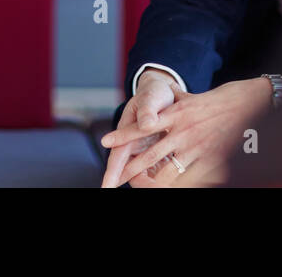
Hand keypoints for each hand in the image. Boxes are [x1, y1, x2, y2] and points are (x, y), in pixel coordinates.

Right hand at [100, 69, 179, 186]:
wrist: (163, 90)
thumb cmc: (153, 94)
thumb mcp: (150, 98)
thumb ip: (148, 111)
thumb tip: (145, 124)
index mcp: (127, 131)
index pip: (117, 156)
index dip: (112, 173)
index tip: (108, 187)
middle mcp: (133, 144)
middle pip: (128, 171)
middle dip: (133, 183)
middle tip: (139, 191)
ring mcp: (144, 150)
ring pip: (143, 173)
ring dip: (149, 183)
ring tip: (160, 188)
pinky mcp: (157, 152)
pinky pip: (157, 169)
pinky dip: (162, 177)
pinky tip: (173, 181)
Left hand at [100, 77, 273, 187]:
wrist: (248, 104)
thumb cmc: (219, 100)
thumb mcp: (190, 98)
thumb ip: (172, 105)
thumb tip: (156, 106)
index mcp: (176, 114)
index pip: (143, 126)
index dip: (123, 135)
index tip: (105, 142)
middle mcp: (183, 132)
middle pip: (150, 155)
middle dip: (131, 169)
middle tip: (117, 178)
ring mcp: (197, 148)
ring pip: (167, 172)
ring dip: (151, 182)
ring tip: (140, 186)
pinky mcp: (211, 161)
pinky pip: (189, 178)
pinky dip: (177, 185)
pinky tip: (169, 187)